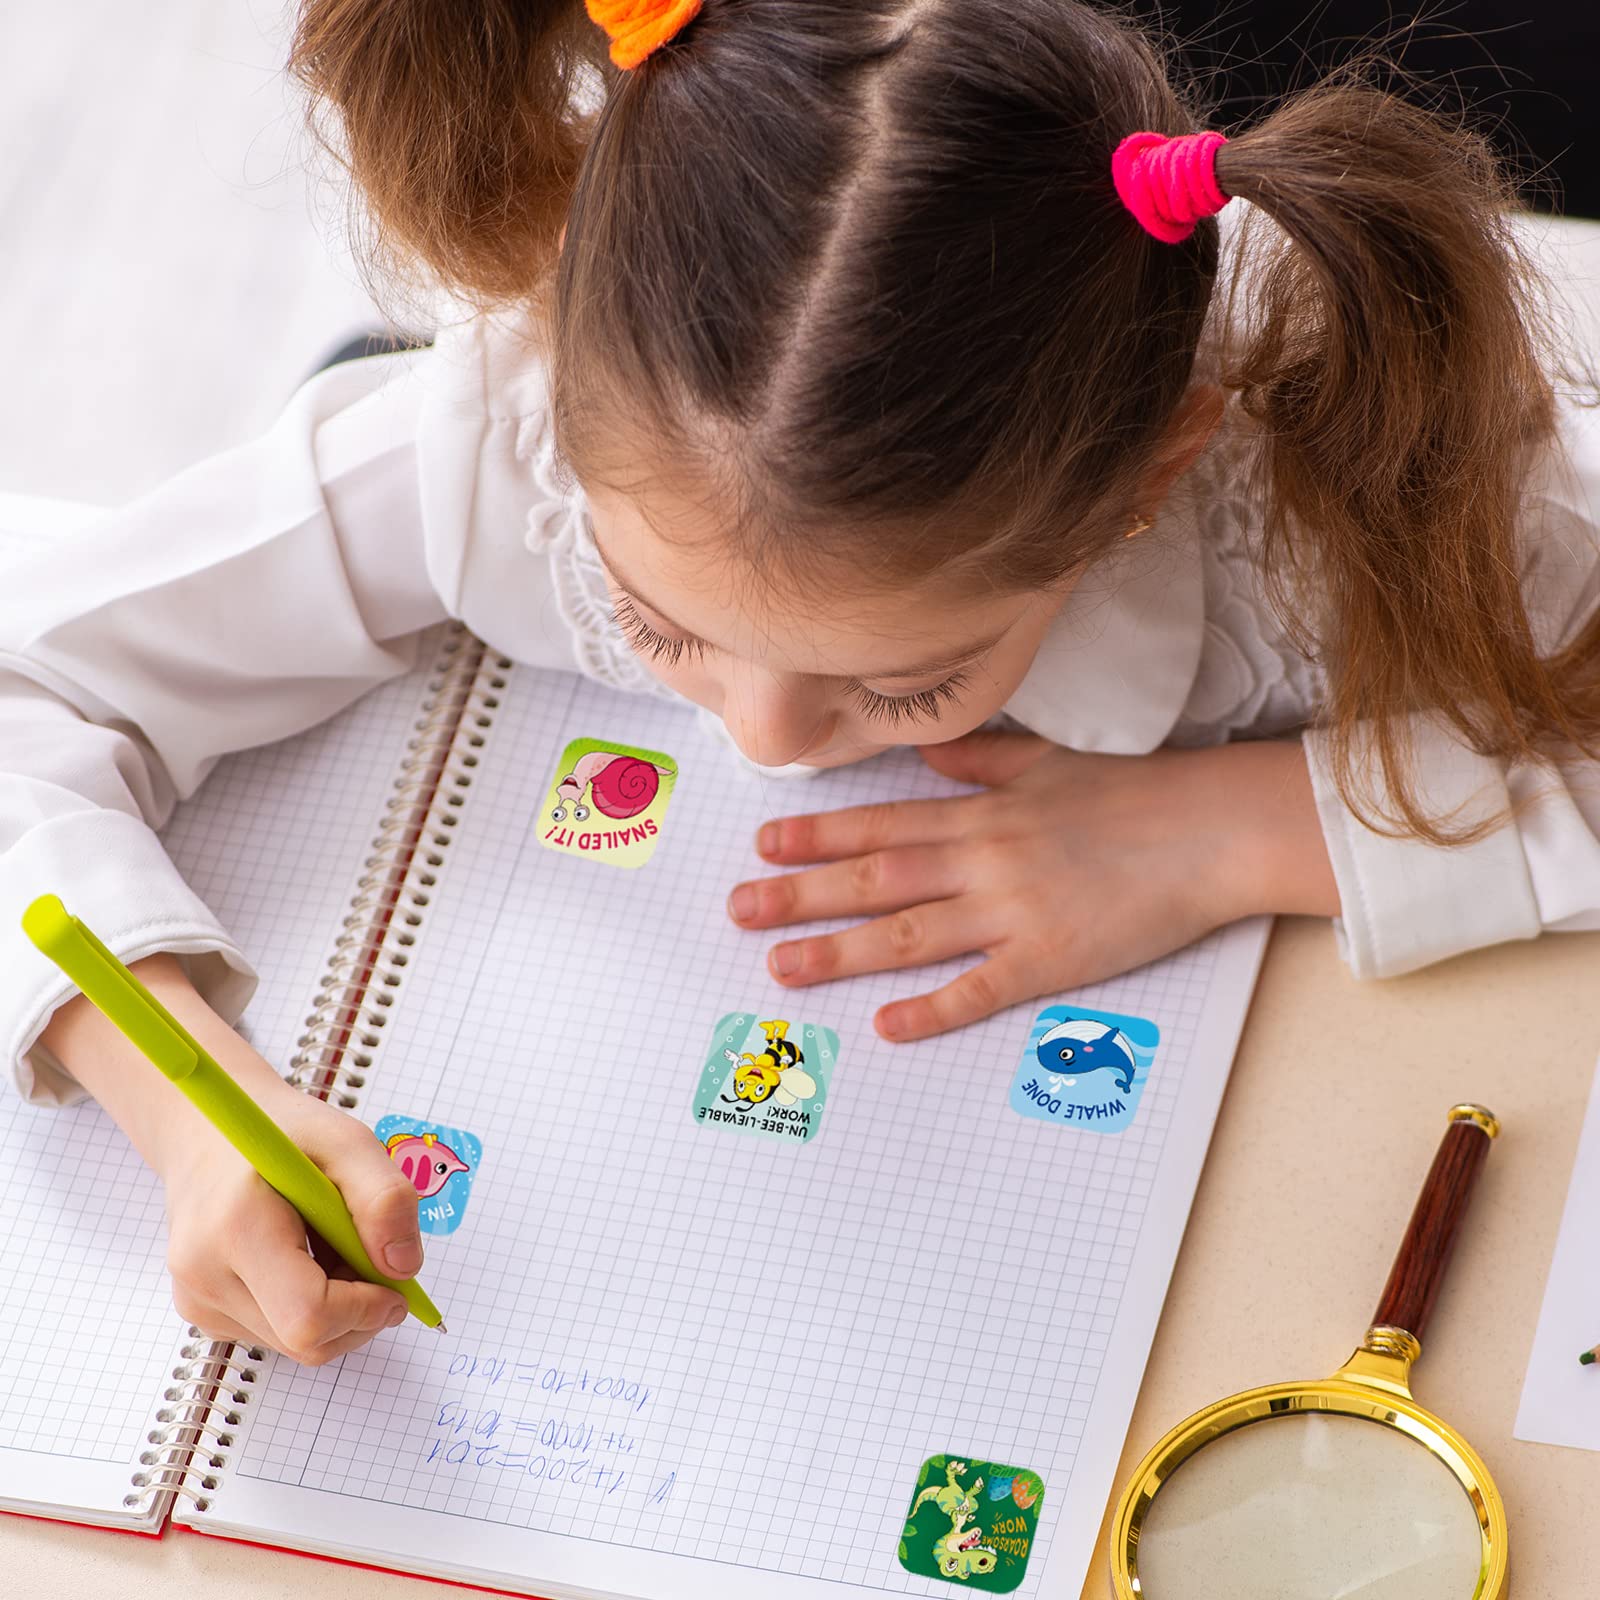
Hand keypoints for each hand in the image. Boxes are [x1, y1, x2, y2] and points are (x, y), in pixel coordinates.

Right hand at [160, 1084, 423, 1364]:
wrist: (208, 1134)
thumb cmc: (280, 1132)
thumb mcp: (347, 1141)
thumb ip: (385, 1198)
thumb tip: (404, 1267)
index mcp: (236, 1229)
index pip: (308, 1316)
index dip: (364, 1310)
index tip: (395, 1284)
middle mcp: (204, 1277)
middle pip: (306, 1340)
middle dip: (358, 1311)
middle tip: (372, 1254)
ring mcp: (199, 1301)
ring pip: (295, 1343)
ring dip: (337, 1307)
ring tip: (332, 1243)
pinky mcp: (204, 1313)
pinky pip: (276, 1333)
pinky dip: (309, 1307)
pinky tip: (307, 1257)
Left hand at [728, 730, 1336, 1040]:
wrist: (1210, 829)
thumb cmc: (1133, 794)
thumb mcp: (1047, 760)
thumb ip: (980, 761)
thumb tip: (930, 757)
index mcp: (980, 812)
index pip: (880, 824)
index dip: (817, 835)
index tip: (763, 845)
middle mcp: (983, 858)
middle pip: (875, 879)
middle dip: (801, 895)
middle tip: (738, 911)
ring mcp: (1014, 910)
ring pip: (909, 934)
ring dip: (841, 952)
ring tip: (781, 967)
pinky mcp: (1052, 959)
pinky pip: (982, 989)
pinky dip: (934, 1009)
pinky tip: (888, 1026)